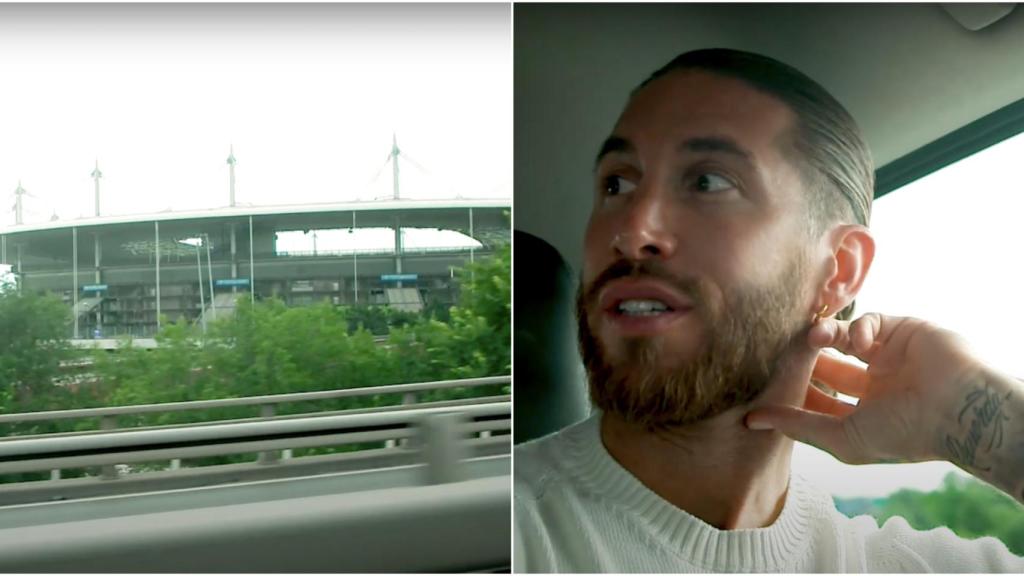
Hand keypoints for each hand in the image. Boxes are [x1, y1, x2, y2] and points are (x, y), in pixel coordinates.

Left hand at [745, 313, 983, 464]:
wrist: (958, 407)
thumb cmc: (903, 433)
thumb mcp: (842, 437)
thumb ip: (798, 425)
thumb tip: (751, 421)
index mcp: (864, 414)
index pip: (817, 398)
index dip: (791, 390)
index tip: (761, 382)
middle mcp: (874, 385)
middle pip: (823, 364)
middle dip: (801, 357)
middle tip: (779, 348)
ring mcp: (887, 357)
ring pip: (839, 337)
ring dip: (822, 335)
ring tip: (815, 337)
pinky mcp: (901, 330)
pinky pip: (867, 320)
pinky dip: (857, 327)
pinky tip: (859, 341)